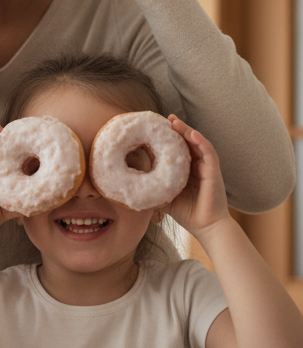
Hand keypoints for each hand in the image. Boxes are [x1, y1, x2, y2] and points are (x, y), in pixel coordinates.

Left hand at [164, 116, 229, 237]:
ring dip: (188, 131)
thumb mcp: (166, 200)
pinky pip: (209, 152)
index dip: (171, 138)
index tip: (158, 129)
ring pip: (198, 143)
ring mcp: (207, 167)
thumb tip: (133, 188)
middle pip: (189, 142)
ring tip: (175, 122)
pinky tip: (192, 134)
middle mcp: (199, 166)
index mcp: (189, 171)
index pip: (180, 150)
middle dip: (179, 129)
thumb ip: (154, 191)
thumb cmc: (188, 215)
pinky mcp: (214, 171)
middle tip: (167, 118)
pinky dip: (201, 141)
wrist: (207, 228)